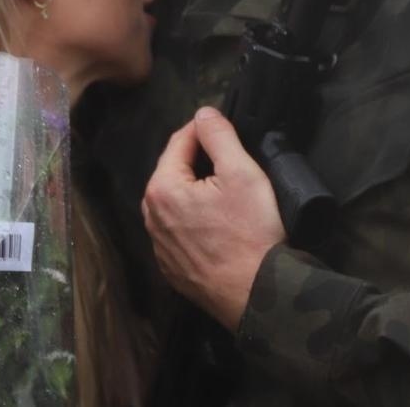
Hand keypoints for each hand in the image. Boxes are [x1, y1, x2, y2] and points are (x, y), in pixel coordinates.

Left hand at [142, 106, 284, 330]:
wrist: (257, 295)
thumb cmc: (250, 233)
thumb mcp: (241, 172)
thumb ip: (218, 136)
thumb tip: (204, 113)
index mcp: (162, 189)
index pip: (178, 142)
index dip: (203, 129)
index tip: (224, 127)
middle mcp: (152, 218)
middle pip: (174, 173)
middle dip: (198, 161)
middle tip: (230, 160)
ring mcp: (160, 247)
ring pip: (176, 204)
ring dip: (196, 192)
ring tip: (226, 192)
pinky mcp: (173, 269)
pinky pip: (180, 232)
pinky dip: (195, 221)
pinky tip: (219, 225)